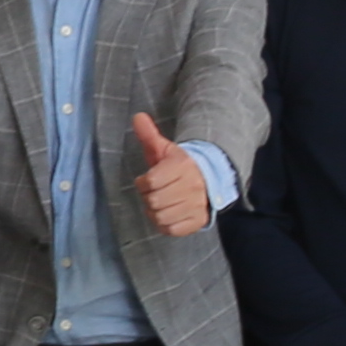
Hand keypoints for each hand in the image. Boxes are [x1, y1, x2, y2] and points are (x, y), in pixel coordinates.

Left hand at [130, 112, 212, 237]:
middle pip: (155, 201)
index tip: (146, 180)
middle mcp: (192, 187)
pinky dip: (164, 225)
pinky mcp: (198, 221)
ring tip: (158, 203)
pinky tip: (165, 214)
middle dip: (148, 197)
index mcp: (182, 167)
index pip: (152, 181)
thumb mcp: (164, 148)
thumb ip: (149, 134)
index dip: (143, 182)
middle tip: (152, 192)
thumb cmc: (178, 165)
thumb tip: (137, 116)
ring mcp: (197, 205)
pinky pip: (172, 229)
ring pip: (162, 217)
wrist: (208, 178)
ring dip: (154, 212)